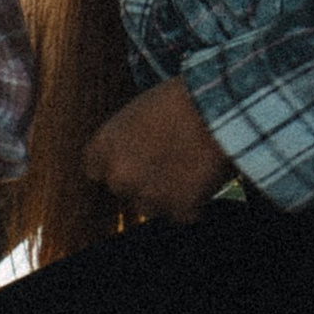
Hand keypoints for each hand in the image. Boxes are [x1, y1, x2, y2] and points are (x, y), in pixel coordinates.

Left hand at [82, 79, 232, 226]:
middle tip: (166, 160)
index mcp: (104, 148)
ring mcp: (148, 197)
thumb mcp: (138, 111)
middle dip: (140, 181)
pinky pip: (183, 213)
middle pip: (122, 190)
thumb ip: (124, 140)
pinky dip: (193, 202)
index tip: (131, 160)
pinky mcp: (179, 210)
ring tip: (189, 166)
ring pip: (152, 206)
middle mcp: (119, 177)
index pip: (94, 170)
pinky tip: (203, 175)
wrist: (218, 111)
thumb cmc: (181, 100)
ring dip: (166, 195)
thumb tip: (127, 156)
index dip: (115, 165)